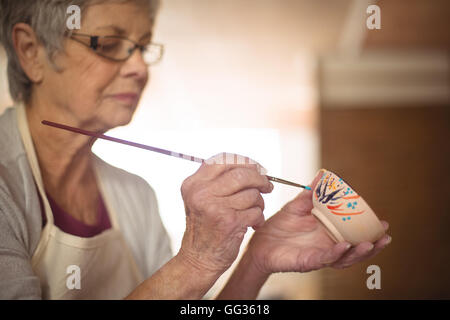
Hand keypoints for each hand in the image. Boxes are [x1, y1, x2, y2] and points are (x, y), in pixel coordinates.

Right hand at [178, 153, 273, 275]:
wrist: (198, 259)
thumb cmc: (205, 227)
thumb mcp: (200, 198)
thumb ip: (218, 180)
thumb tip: (251, 165)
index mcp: (193, 183)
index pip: (223, 159)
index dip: (245, 161)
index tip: (257, 168)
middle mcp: (201, 193)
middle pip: (242, 173)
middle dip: (260, 178)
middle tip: (267, 185)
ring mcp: (215, 207)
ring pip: (252, 193)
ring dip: (259, 202)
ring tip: (254, 210)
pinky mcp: (230, 222)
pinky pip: (256, 210)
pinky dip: (259, 217)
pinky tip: (252, 223)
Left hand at [247, 170, 390, 274]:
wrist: (259, 241)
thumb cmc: (279, 226)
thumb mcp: (297, 206)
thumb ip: (311, 194)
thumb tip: (322, 176)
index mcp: (328, 233)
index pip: (353, 234)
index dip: (369, 231)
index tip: (383, 222)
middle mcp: (327, 246)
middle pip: (354, 249)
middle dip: (372, 244)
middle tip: (385, 236)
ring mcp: (319, 255)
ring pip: (343, 258)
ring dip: (358, 252)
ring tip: (369, 244)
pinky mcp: (307, 261)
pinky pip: (323, 259)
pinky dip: (335, 253)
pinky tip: (344, 247)